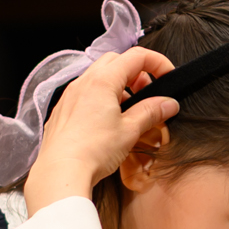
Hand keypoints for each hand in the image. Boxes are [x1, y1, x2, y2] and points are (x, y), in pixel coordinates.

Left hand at [23, 46, 177, 213]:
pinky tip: (107, 120)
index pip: (136, 56)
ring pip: (98, 76)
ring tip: (129, 110)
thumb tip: (168, 104)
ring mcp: (70, 96)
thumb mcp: (129, 131)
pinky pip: (84, 93)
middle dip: (137, 73)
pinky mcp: (63, 111)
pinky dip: (101, 98)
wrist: (60, 172)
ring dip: (119, 86)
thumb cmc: (91, 151)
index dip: (157, 63)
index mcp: (102, 81)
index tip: (167, 76)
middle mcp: (83, 83)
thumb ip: (151, 113)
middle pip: (116, 61)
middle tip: (148, 94)